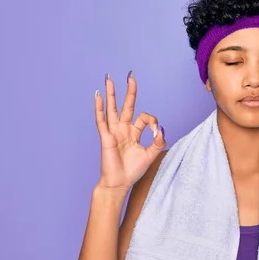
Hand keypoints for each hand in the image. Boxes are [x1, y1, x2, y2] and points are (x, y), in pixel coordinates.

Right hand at [94, 72, 165, 190]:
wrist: (120, 183)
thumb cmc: (133, 170)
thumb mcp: (151, 154)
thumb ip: (158, 142)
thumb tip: (161, 129)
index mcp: (134, 132)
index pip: (144, 118)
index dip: (153, 122)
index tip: (156, 132)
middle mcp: (123, 129)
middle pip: (127, 106)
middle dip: (129, 91)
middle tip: (130, 76)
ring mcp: (113, 132)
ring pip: (112, 109)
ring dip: (111, 93)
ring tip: (109, 79)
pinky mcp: (106, 137)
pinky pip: (101, 120)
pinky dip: (99, 107)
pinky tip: (97, 95)